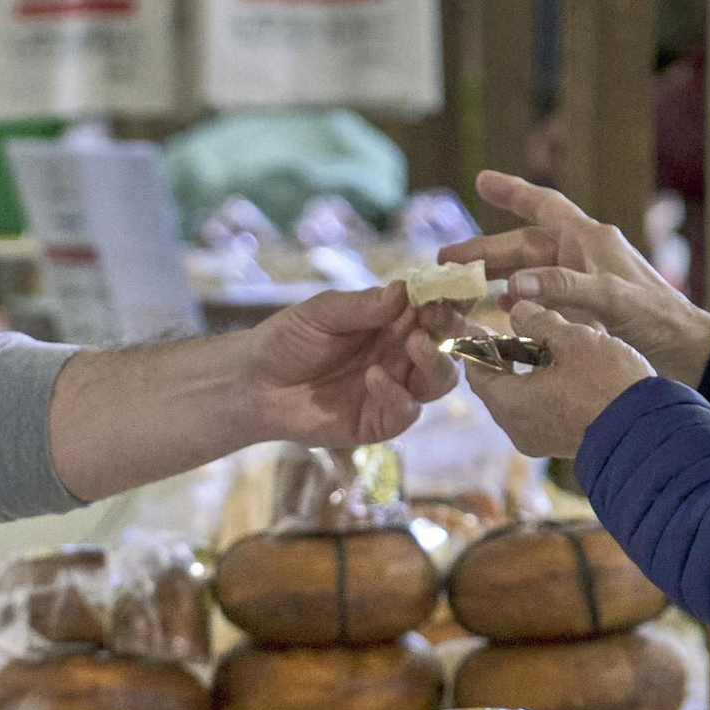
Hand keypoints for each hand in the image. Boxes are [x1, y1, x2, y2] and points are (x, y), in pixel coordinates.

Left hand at [246, 282, 460, 445]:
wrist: (254, 384)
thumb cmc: (288, 340)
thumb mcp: (322, 313)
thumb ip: (363, 305)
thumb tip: (406, 289)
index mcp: (395, 321)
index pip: (438, 308)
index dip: (453, 298)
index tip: (454, 287)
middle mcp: (403, 355)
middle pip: (449, 346)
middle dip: (451, 331)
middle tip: (437, 318)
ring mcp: (395, 390)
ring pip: (438, 381)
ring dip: (435, 362)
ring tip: (414, 345)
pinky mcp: (379, 422)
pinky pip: (405, 412)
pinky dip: (397, 396)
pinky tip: (374, 377)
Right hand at [424, 171, 709, 386]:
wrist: (686, 350)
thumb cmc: (655, 319)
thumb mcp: (610, 300)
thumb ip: (562, 289)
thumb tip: (513, 286)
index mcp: (589, 239)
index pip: (543, 206)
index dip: (511, 192)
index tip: (481, 180)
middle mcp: (582, 254)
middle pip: (524, 245)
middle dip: (485, 251)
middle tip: (446, 261)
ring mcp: (582, 281)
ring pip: (529, 273)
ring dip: (497, 278)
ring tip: (463, 289)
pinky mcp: (583, 308)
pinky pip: (541, 299)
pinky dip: (520, 303)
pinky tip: (503, 313)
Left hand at [466, 304, 654, 457]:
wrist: (647, 432)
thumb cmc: (608, 383)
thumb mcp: (573, 339)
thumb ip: (540, 322)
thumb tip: (519, 310)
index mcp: (510, 403)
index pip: (477, 373)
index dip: (478, 346)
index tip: (482, 326)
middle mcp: (517, 428)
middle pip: (499, 387)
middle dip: (506, 358)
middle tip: (516, 331)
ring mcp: (540, 441)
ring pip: (522, 400)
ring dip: (529, 372)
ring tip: (546, 345)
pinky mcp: (562, 444)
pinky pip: (542, 413)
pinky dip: (546, 390)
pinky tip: (566, 369)